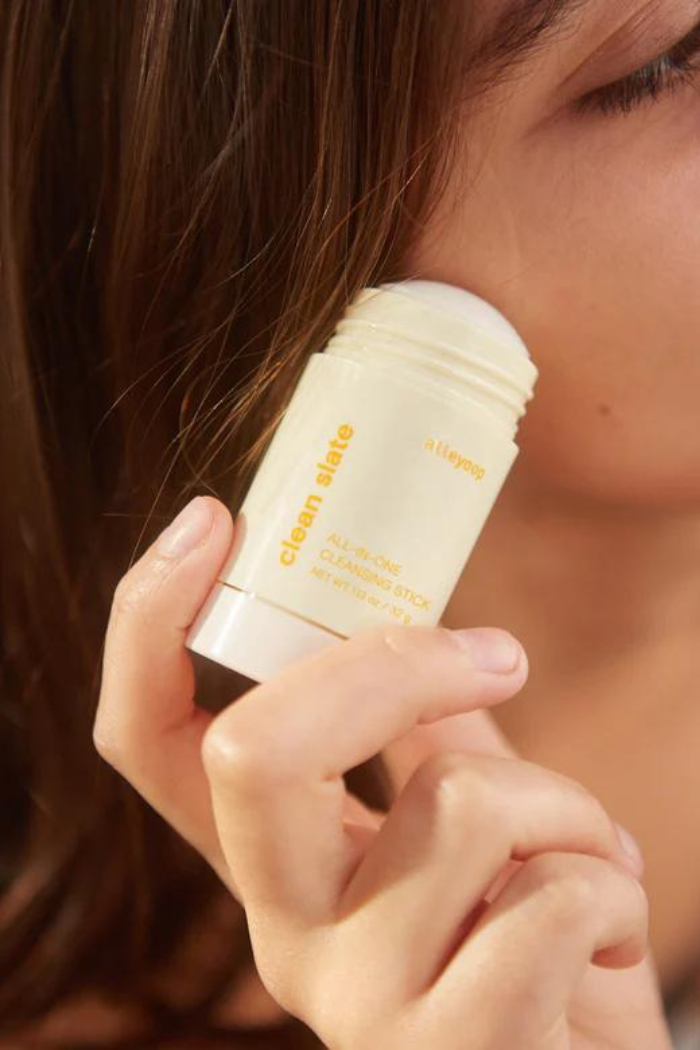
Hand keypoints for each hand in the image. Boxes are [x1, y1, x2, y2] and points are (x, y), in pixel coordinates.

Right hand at [94, 496, 671, 1048]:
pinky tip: (599, 937)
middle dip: (390, 663)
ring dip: (565, 803)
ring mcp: (358, 999)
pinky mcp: (457, 1048)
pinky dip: (609, 883)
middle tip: (496, 653)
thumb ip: (434, 740)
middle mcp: (284, 932)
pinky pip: (552, 896)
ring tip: (581, 856)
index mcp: (274, 861)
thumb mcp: (463, 832)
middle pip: (253, 747)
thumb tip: (434, 637)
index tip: (212, 520)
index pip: (147, 740)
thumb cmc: (522, 944)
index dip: (151, 621)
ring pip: (459, 800)